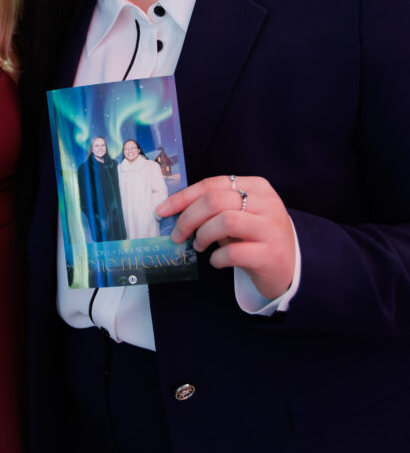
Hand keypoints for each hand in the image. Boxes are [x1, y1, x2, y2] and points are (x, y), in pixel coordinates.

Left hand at [157, 175, 294, 300]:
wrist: (289, 268)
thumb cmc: (255, 237)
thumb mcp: (239, 215)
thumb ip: (214, 208)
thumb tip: (175, 212)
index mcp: (257, 187)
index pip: (212, 184)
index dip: (183, 197)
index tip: (162, 211)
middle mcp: (267, 203)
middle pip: (215, 201)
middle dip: (188, 218)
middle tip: (177, 235)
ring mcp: (272, 228)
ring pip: (225, 221)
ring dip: (203, 235)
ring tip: (199, 246)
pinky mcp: (271, 254)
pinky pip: (234, 252)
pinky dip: (217, 258)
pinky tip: (216, 261)